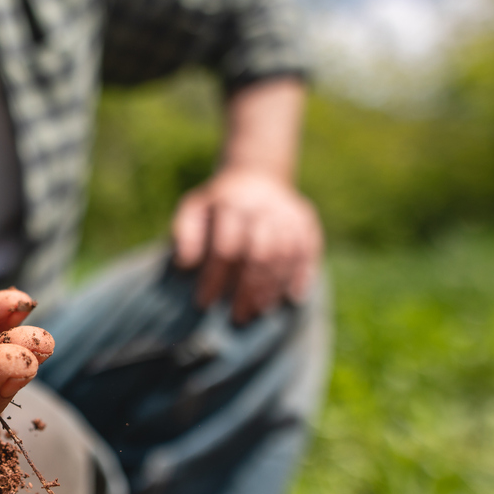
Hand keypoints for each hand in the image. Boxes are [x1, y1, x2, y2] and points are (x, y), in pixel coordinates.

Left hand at [171, 169, 322, 323]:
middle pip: (260, 255)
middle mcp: (263, 207)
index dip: (214, 277)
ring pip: (285, 256)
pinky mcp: (307, 222)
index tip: (204, 302)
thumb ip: (186, 234)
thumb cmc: (218, 204)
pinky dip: (302, 276)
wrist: (256, 176)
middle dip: (247, 290)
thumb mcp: (194, 209)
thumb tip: (185, 264)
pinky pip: (309, 252)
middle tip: (237, 316)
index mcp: (232, 204)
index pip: (225, 248)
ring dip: (272, 288)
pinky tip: (292, 298)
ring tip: (257, 311)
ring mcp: (288, 214)